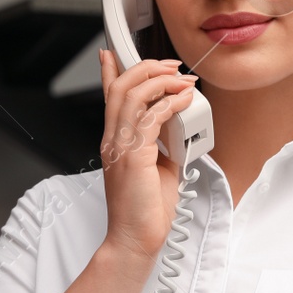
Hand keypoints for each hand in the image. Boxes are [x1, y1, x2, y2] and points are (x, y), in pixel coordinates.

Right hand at [97, 47, 199, 260]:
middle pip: (120, 87)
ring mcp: (120, 147)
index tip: (113, 53)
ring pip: (132, 95)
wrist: (136, 239)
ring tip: (181, 79)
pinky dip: (169, 103)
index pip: (108, 98)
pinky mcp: (133, 156)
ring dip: (160, 81)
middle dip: (146, 68)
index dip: (110, 71)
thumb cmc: (145, 211)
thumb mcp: (158, 167)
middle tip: (171, 67)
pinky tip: (183, 101)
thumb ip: (163, 143)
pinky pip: (149, 118)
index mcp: (115, 142)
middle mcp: (113, 140)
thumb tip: (178, 126)